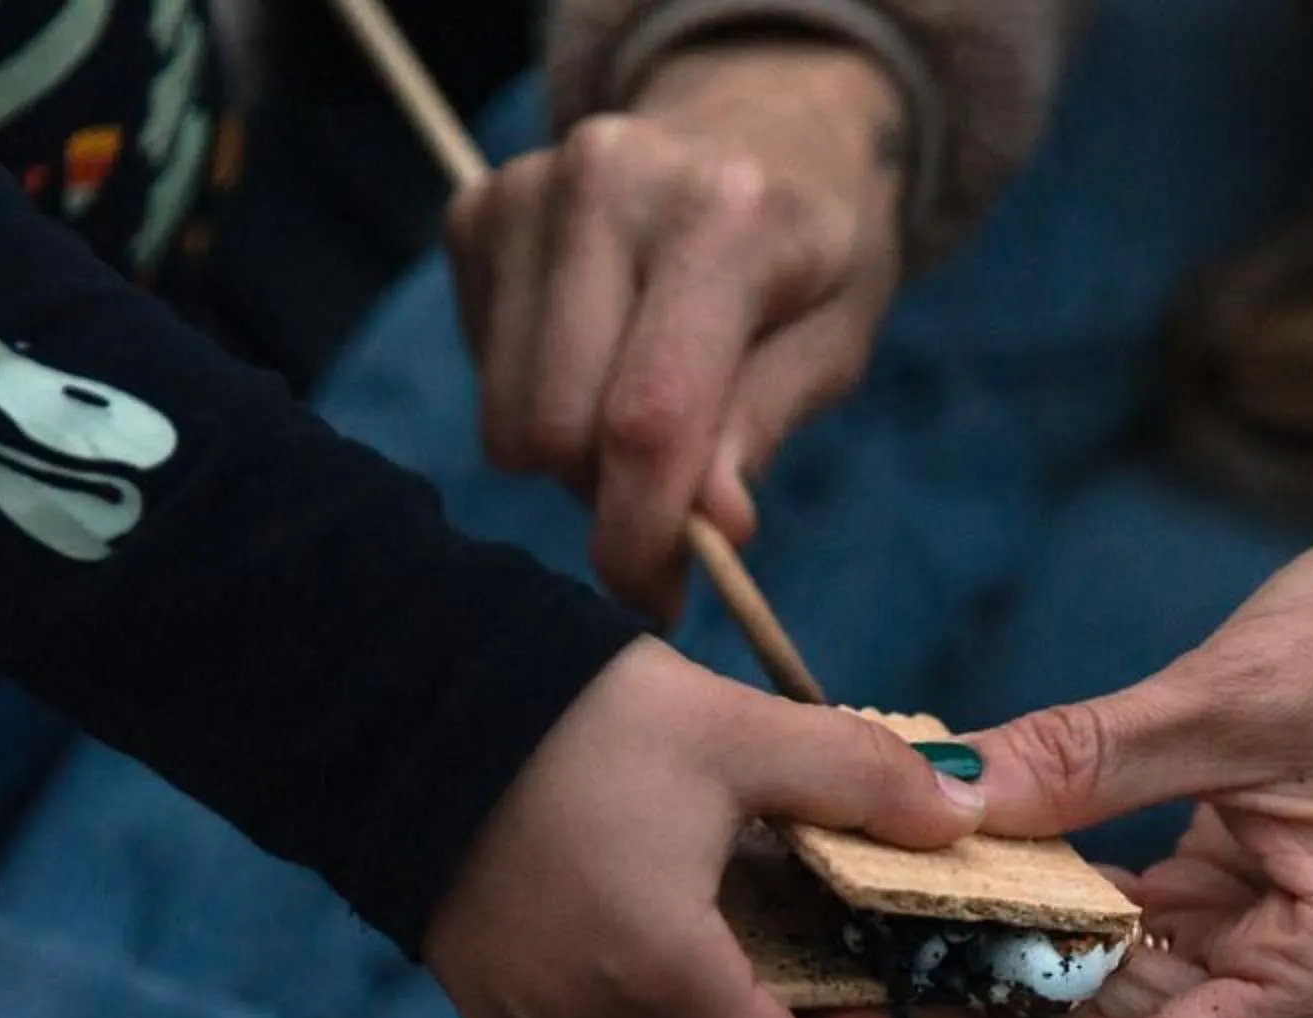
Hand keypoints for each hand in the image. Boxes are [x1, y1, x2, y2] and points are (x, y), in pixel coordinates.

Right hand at [425, 636, 983, 1017]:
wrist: (409, 698)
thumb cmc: (583, 715)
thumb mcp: (741, 732)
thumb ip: (863, 779)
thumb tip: (962, 815)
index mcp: (656, 969)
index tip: (870, 995)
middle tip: (822, 997)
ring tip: (746, 995)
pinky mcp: (483, 1008)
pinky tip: (663, 989)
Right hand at [449, 39, 909, 616]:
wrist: (762, 123)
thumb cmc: (811, 253)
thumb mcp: (835, 338)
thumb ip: (764, 424)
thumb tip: (709, 527)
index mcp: (721, 217)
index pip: (648, 417)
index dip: (641, 534)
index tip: (656, 600)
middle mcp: (608, 184)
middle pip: (556, 429)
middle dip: (609, 495)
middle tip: (670, 496)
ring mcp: (527, 189)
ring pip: (507, 417)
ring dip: (570, 456)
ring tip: (639, 418)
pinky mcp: (477, 210)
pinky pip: (482, 376)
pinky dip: (536, 397)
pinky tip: (597, 356)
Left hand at [918, 476, 1312, 1017]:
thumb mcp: (1234, 691)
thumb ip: (1081, 764)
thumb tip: (935, 798)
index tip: (903, 991)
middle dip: (1009, 987)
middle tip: (883, 920)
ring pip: (1142, 1012)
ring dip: (1040, 955)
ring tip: (925, 889)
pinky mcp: (1304, 957)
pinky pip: (1173, 965)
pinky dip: (1092, 924)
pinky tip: (1005, 871)